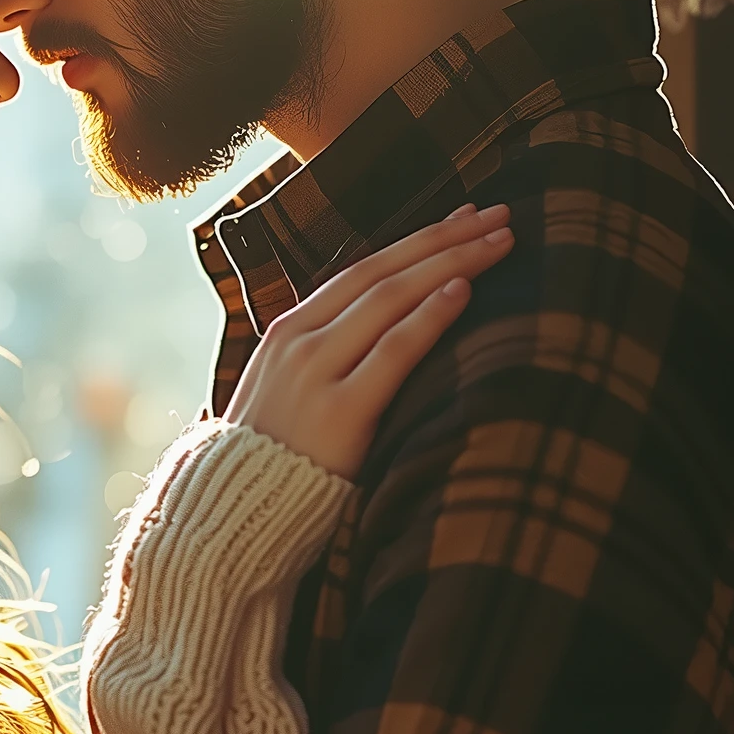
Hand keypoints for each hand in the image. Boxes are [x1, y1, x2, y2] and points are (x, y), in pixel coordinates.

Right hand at [222, 200, 512, 477]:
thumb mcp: (290, 396)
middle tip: (499, 215)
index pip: (362, 269)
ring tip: (500, 242)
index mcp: (287, 332)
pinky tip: (463, 291)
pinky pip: (393, 352)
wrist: (233, 518)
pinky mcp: (338, 412)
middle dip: (446, 239)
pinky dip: (429, 317)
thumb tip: (383, 334)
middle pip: (383, 272)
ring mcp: (315, 373)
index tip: (465, 219)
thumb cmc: (274, 464)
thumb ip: (328, 360)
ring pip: (391, 299)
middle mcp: (298, 340)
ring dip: (451, 264)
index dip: (418, 241)